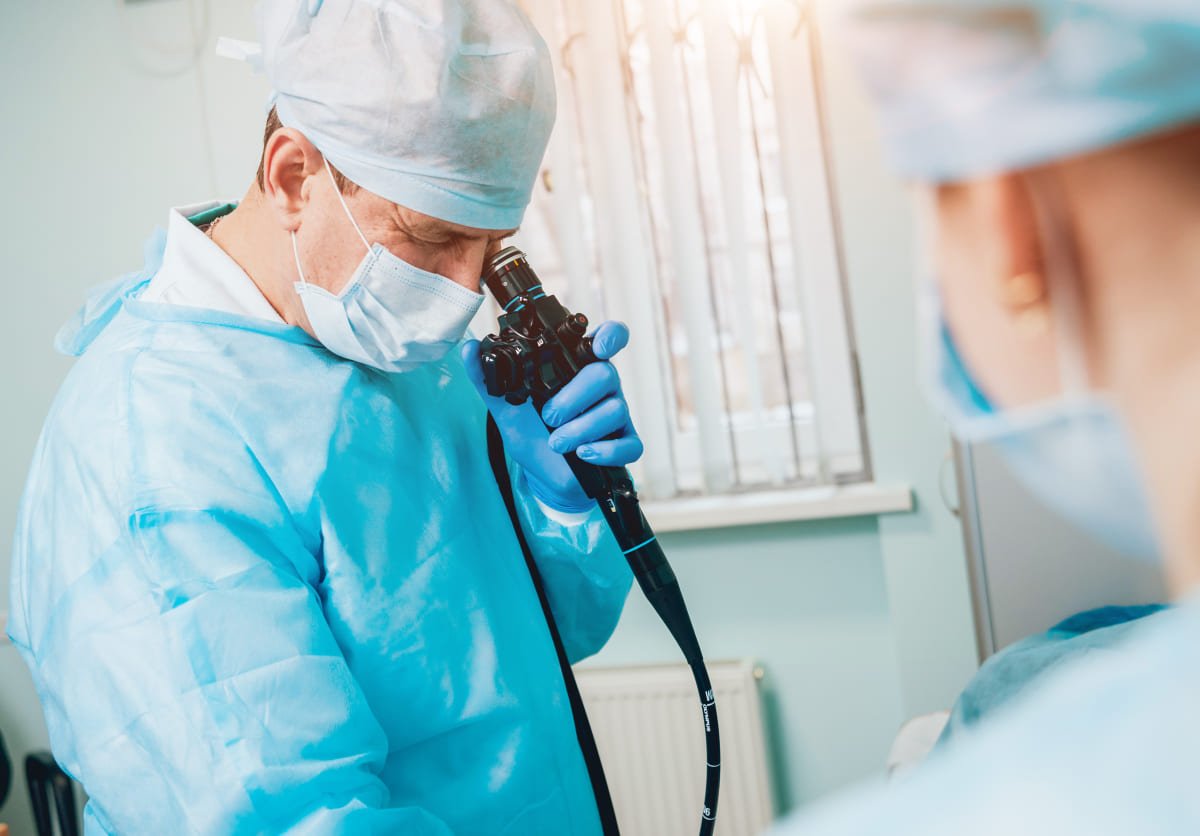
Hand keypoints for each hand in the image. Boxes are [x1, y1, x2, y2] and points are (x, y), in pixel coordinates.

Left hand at [462, 320, 643, 512]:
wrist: (542, 475)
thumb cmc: (531, 434)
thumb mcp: (505, 405)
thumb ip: (487, 377)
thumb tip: (469, 348)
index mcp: (578, 369)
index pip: (608, 340)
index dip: (610, 337)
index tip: (597, 347)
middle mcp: (601, 387)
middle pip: (605, 374)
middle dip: (574, 396)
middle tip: (548, 416)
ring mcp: (616, 415)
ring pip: (615, 409)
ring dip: (581, 428)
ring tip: (556, 443)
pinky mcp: (624, 444)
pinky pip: (629, 444)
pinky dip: (605, 450)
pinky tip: (583, 454)